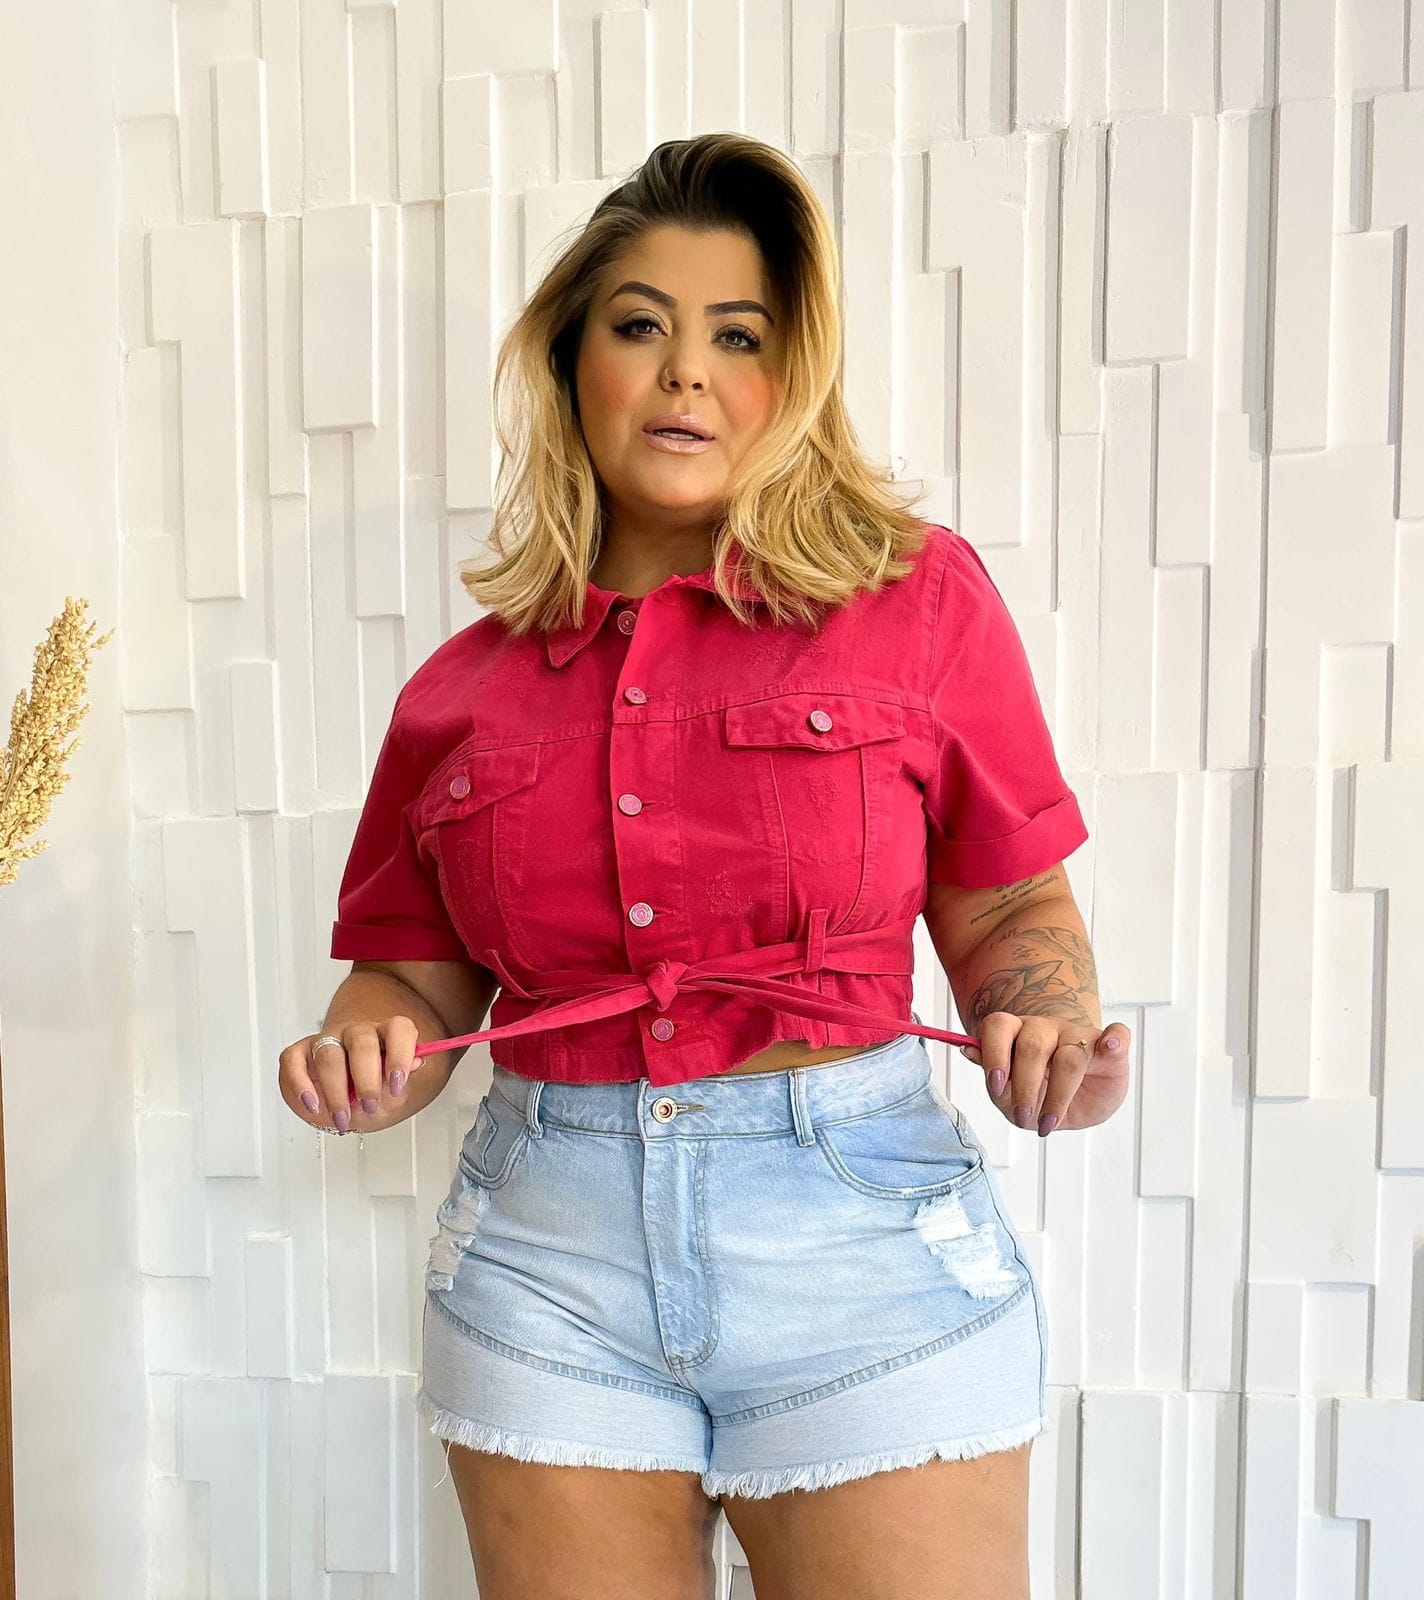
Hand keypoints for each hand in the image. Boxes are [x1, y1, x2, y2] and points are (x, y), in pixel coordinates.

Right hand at [278, 1017, 423, 1134]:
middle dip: (366, 1080)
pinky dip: (300, 1085)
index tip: (397, 1084)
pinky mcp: (299, 1053)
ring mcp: (326, 1040)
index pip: (398, 1029)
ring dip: (336, 1091)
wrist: (344, 1107)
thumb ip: (399, 1082)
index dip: (400, 1054)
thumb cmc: (369, 1098)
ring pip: (329, 1054)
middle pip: (362, 1042)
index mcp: (386, 1037)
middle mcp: (357, 1033)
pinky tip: (312, 1104)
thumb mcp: (390, 1099)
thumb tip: (417, 1063)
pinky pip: (293, 1060)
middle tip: (369, 1106)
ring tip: (342, 1118)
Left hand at [960, 1014, 1130, 1134]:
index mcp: (1017, 1033)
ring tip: (1049, 1123)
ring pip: (1070, 1054)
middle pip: (1032, 1046)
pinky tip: (1111, 1045)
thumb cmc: (1043, 1092)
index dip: (994, 1053)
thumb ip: (994, 1077)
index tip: (995, 1085)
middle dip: (1024, 1086)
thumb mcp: (1012, 1096)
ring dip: (1058, 1094)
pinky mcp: (1111, 1047)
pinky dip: (1116, 1039)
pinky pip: (1118, 1035)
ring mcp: (1081, 1035)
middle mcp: (1047, 1029)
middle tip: (1022, 1118)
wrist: (1082, 1095)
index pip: (998, 1027)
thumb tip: (968, 1051)